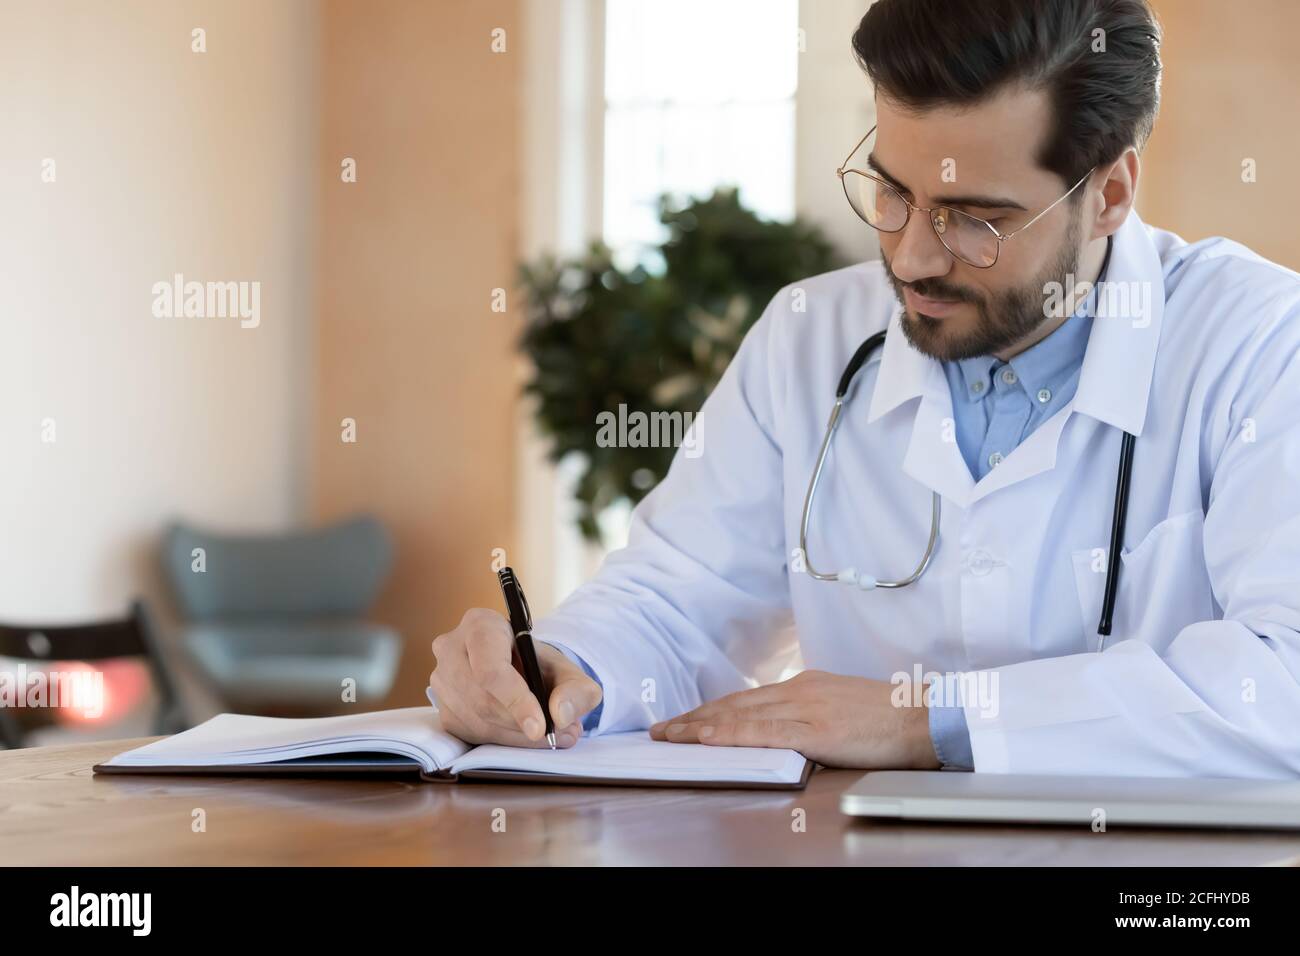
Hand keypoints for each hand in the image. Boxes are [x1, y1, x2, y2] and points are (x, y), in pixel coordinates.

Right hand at [429, 608, 602, 747]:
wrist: (520, 671)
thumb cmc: (540, 666)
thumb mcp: (569, 672)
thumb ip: (576, 690)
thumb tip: (560, 715)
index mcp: (481, 624)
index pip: (491, 668)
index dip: (516, 700)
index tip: (540, 727)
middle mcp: (451, 647)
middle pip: (481, 698)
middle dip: (519, 723)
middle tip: (554, 735)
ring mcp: (441, 678)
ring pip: (475, 720)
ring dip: (512, 736)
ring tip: (544, 734)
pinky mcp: (441, 707)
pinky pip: (467, 734)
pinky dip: (499, 742)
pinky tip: (519, 734)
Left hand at [649, 670, 940, 769]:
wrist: (926, 716)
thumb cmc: (890, 717)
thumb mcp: (842, 707)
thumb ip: (811, 714)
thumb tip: (785, 728)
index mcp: (805, 686)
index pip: (746, 699)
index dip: (711, 711)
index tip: (685, 720)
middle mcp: (798, 691)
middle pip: (734, 705)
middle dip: (694, 718)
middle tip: (661, 729)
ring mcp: (805, 708)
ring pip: (739, 715)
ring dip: (698, 726)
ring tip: (669, 736)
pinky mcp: (816, 729)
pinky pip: (762, 731)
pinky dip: (728, 733)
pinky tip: (706, 737)